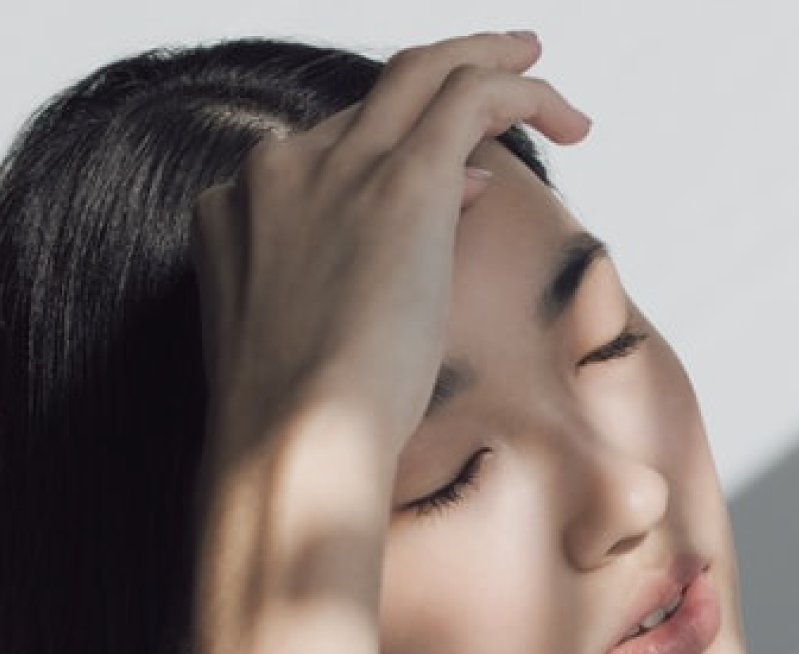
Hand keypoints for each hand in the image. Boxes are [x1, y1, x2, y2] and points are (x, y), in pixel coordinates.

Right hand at [190, 31, 590, 461]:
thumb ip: (353, 266)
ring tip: (540, 68)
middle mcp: (278, 171)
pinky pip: (469, 96)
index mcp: (236, 209)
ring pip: (424, 73)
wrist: (290, 446)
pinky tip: (562, 114)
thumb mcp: (306, 338)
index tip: (457, 185)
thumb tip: (455, 194)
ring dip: (489, 62)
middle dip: (443, 76)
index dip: (396, 155)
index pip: (330, 151)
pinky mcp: (400, 183)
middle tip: (506, 70)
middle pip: (374, 97)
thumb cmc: (298, 426)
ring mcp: (335, 169)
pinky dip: (520, 88)